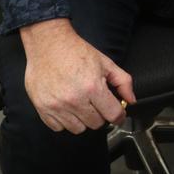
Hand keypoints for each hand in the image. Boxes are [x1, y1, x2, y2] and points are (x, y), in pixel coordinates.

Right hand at [19, 18, 135, 133]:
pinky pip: (58, 127)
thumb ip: (123, 82)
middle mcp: (74, 99)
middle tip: (95, 101)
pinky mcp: (43, 108)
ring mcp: (57, 106)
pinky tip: (66, 106)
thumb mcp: (106, 63)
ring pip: (78, 129)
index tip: (117, 113)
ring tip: (80, 103)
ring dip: (82, 119)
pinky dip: (64, 120)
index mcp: (92, 87)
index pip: (113, 115)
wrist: (48, 44)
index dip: (119, 115)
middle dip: (99, 114)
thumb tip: (130, 100)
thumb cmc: (75, 51)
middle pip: (96, 124)